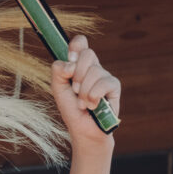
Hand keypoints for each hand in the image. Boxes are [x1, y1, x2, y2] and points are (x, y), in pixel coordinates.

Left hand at [50, 35, 120, 149]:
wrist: (83, 130)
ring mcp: (104, 75)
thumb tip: (69, 63)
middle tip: (75, 90)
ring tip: (83, 104)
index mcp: (79, 65)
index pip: (80, 43)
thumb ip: (58, 73)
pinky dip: (93, 97)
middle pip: (87, 53)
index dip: (76, 45)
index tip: (70, 58)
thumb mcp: (59, 90)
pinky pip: (103, 83)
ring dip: (84, 92)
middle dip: (77, 74)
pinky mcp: (114, 86)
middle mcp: (93, 67)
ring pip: (94, 71)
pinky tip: (93, 106)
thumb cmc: (71, 110)